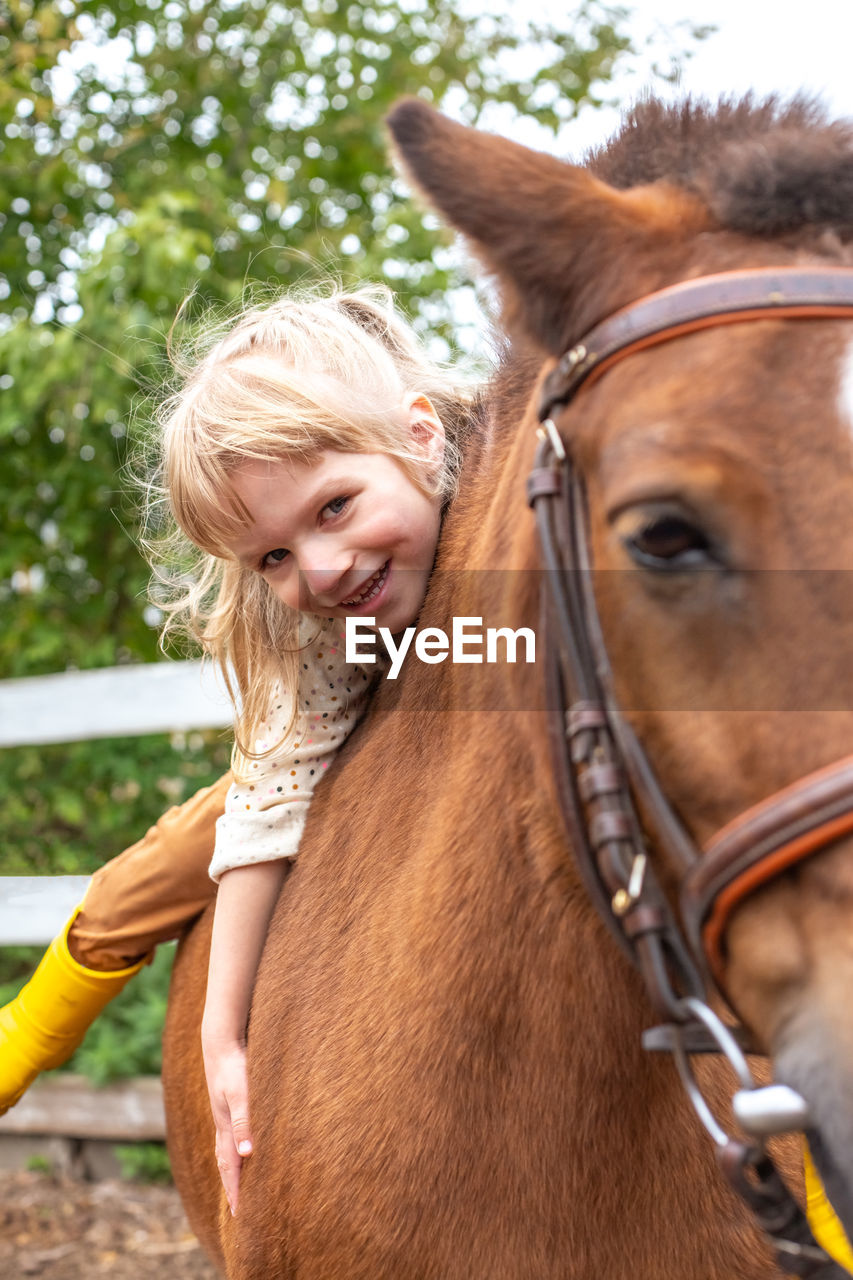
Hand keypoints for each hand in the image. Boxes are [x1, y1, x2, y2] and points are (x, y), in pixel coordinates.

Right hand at [202, 1038, 252, 1214]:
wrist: (221, 1042)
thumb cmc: (234, 1066)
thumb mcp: (241, 1093)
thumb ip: (244, 1121)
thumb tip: (247, 1154)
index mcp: (225, 1127)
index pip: (231, 1167)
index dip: (236, 1190)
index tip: (240, 1215)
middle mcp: (223, 1124)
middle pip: (226, 1163)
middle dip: (232, 1187)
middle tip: (238, 1211)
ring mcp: (224, 1114)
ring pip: (226, 1150)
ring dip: (232, 1171)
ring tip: (237, 1186)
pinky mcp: (228, 1104)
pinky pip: (229, 1136)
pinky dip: (233, 1151)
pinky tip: (240, 1148)